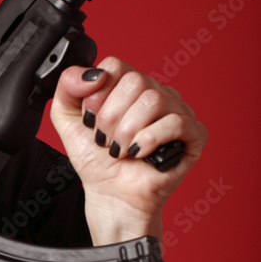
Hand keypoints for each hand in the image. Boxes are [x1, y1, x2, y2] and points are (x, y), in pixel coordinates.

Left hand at [51, 57, 207, 242]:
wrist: (110, 196)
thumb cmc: (95, 160)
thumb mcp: (67, 119)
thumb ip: (67, 85)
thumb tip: (94, 73)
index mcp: (128, 87)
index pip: (116, 65)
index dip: (98, 95)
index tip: (91, 119)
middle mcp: (155, 94)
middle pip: (135, 81)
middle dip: (110, 117)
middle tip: (106, 140)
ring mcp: (177, 112)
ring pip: (153, 100)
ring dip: (127, 131)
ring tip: (120, 150)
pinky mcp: (193, 135)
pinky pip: (176, 122)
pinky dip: (150, 139)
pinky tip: (139, 153)